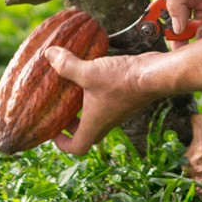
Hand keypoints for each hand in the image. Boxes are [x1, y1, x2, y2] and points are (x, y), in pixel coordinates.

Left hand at [45, 47, 159, 154]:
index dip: (62, 143)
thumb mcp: (89, 72)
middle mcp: (107, 121)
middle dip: (72, 124)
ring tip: (73, 89)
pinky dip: (96, 93)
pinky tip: (92, 74)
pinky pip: (107, 102)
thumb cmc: (121, 81)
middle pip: (86, 132)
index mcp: (94, 124)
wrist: (152, 75)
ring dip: (84, 107)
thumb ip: (67, 65)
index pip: (77, 147)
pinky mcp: (124, 98)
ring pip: (97, 116)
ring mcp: (117, 111)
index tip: (54, 132)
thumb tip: (49, 54)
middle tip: (62, 110)